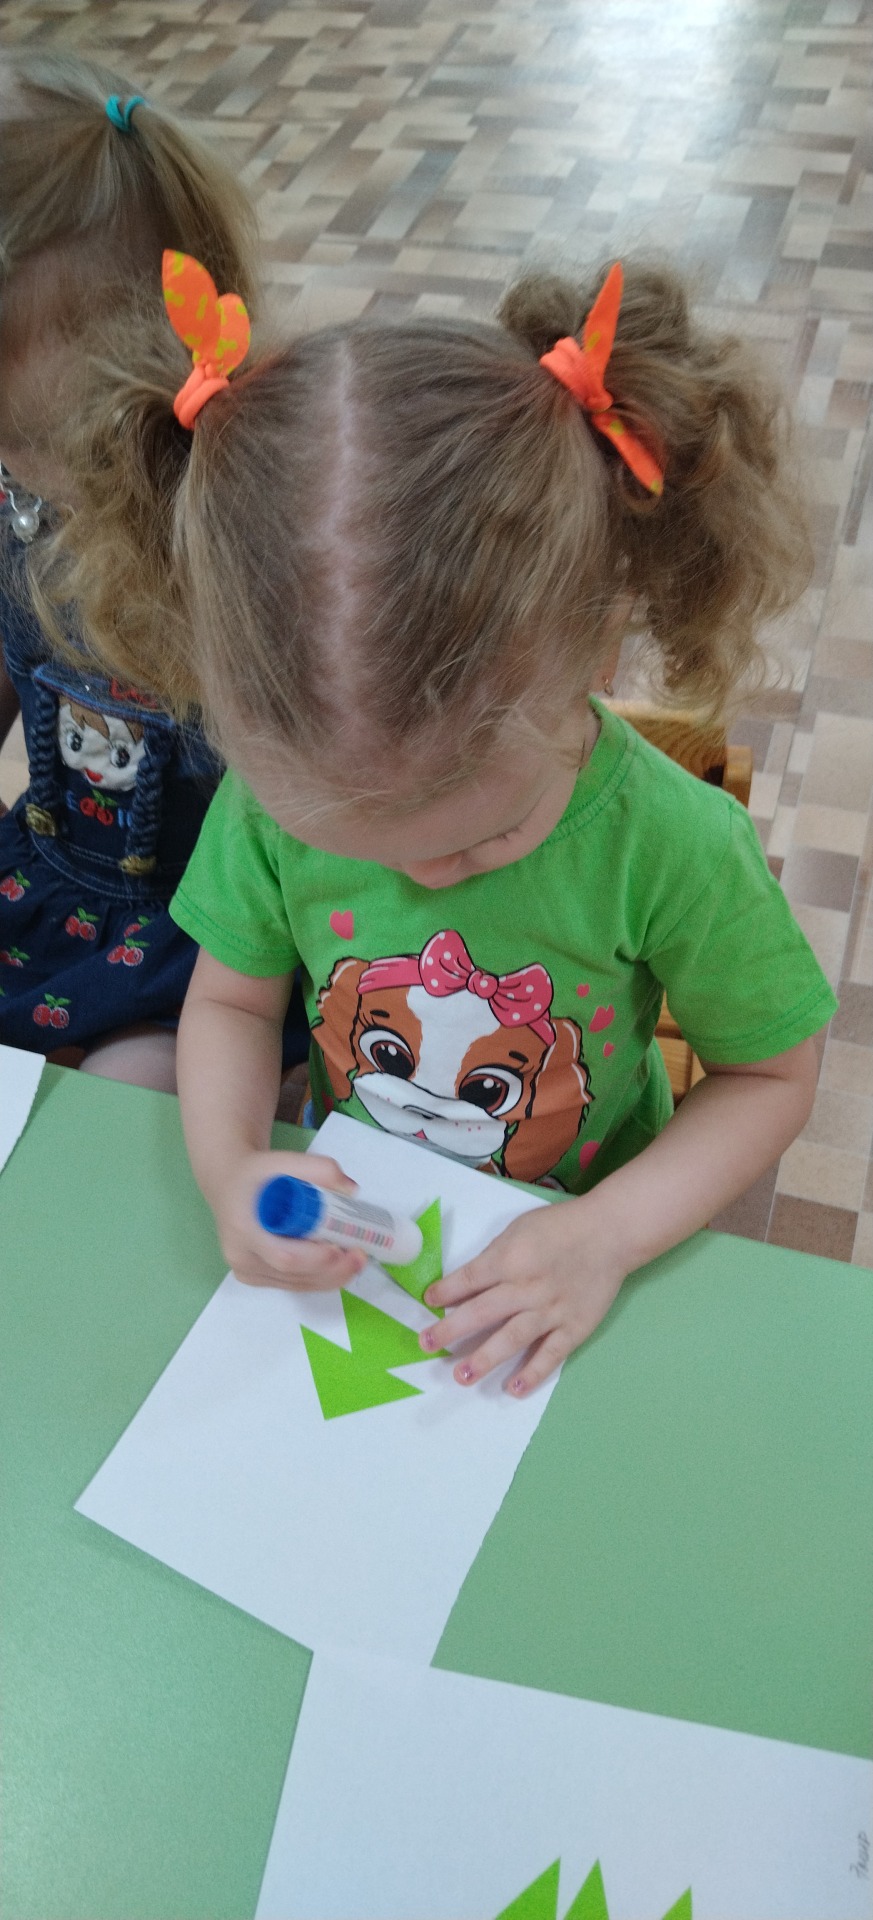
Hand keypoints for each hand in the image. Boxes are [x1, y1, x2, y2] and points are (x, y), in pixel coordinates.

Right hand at [214, 1149, 366, 1291]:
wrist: (228, 1185)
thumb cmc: (258, 1174)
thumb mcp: (285, 1161)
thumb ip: (320, 1169)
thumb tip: (351, 1190)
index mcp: (245, 1228)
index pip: (284, 1256)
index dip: (317, 1258)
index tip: (345, 1248)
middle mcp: (241, 1255)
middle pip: (293, 1274)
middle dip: (332, 1270)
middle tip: (360, 1255)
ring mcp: (246, 1271)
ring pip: (296, 1284)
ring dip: (330, 1277)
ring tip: (354, 1260)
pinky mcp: (253, 1278)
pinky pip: (291, 1284)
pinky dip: (317, 1278)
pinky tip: (335, 1266)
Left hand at [420, 1197, 626, 1395]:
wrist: (610, 1233)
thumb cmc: (560, 1227)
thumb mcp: (519, 1229)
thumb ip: (494, 1257)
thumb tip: (466, 1283)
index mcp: (509, 1260)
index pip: (469, 1280)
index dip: (445, 1292)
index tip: (428, 1302)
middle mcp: (526, 1288)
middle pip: (481, 1313)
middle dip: (451, 1330)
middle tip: (428, 1345)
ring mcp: (551, 1311)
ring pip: (512, 1339)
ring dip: (485, 1359)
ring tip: (462, 1376)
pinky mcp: (574, 1328)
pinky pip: (550, 1355)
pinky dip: (533, 1373)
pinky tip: (514, 1390)